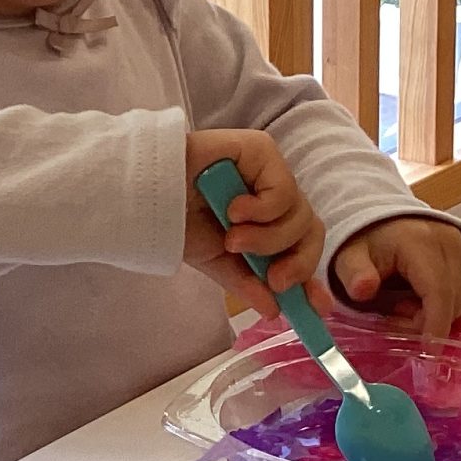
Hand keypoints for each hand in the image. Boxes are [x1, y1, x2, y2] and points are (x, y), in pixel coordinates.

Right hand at [183, 129, 333, 320]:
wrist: (142, 194)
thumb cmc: (173, 222)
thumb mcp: (216, 262)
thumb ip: (247, 283)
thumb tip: (275, 309)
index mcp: (262, 219)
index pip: (300, 246)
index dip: (311, 276)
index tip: (318, 309)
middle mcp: (269, 193)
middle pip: (310, 231)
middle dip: (298, 263)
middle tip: (275, 279)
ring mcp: (267, 170)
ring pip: (300, 215)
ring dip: (268, 238)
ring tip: (232, 239)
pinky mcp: (261, 150)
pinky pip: (284, 190)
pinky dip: (262, 210)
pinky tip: (233, 211)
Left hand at [331, 216, 460, 337]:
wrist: (384, 223)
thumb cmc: (366, 244)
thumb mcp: (349, 257)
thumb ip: (354, 274)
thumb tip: (363, 289)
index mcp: (421, 242)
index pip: (439, 291)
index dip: (436, 326)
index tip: (429, 352)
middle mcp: (452, 242)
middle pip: (457, 301)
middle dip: (430, 323)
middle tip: (398, 318)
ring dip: (445, 317)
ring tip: (411, 305)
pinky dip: (460, 310)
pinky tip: (432, 304)